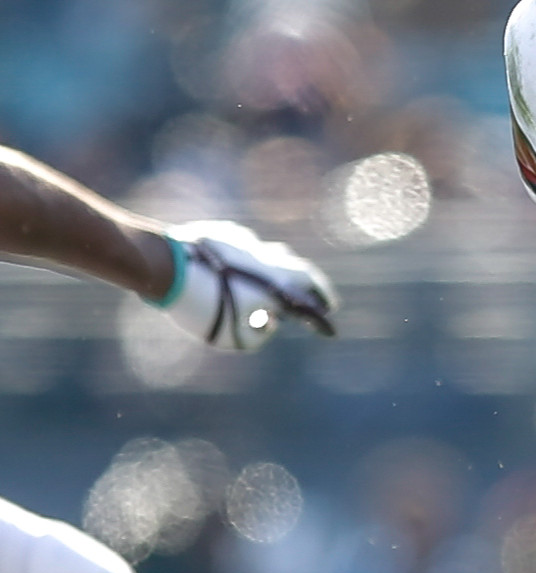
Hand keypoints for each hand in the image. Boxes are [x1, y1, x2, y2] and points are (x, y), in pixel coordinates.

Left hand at [158, 221, 337, 348]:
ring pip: (278, 256)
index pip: (314, 300)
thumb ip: (260, 335)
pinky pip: (249, 248)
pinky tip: (242, 270)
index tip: (330, 322)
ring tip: (283, 283)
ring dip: (286, 270)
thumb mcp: (233, 338)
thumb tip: (269, 320)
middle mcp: (273, 262)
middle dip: (315, 288)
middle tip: (320, 298)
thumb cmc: (202, 307)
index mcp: (280, 286)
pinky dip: (253, 261)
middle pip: (304, 273)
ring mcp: (252, 244)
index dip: (324, 314)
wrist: (167, 267)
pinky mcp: (229, 234)